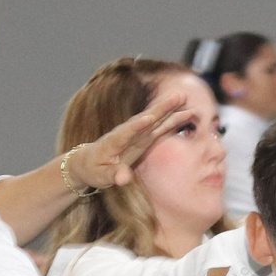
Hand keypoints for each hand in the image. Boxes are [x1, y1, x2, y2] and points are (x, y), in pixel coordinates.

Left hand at [78, 90, 194, 190]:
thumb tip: (124, 178)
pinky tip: (185, 113)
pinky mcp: (144, 137)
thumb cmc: (93, 169)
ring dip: (169, 109)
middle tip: (175, 96)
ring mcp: (137, 134)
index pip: (126, 132)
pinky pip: (160, 127)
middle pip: (145, 119)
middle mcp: (127, 133)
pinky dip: (172, 120)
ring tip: (184, 98)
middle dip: (160, 108)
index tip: (149, 118)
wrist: (89, 161)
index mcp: (114, 141)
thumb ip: (113, 176)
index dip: (137, 126)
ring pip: (155, 120)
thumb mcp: (101, 176)